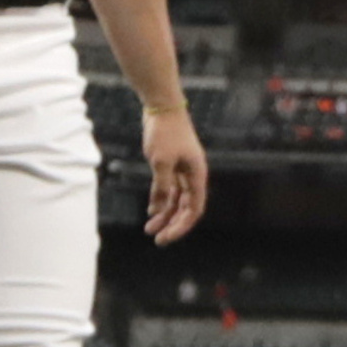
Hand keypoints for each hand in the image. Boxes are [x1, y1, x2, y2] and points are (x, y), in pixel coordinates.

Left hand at [140, 108, 207, 244]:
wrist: (162, 107)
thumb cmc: (165, 132)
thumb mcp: (161, 162)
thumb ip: (162, 186)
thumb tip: (159, 207)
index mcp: (197, 175)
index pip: (193, 209)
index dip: (181, 226)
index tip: (166, 237)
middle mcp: (192, 175)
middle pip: (186, 207)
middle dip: (172, 224)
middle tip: (157, 240)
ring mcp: (182, 169)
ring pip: (175, 199)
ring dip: (164, 214)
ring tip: (149, 229)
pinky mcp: (171, 164)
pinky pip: (168, 188)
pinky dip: (160, 200)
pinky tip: (151, 211)